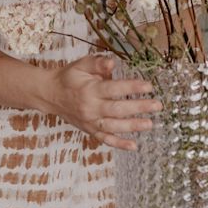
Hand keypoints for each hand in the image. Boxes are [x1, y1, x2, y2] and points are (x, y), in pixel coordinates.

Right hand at [41, 54, 161, 149]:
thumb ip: (97, 63)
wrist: (50, 94)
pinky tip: (134, 146)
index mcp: (90, 90)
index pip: (114, 89)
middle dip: (139, 108)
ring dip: (132, 127)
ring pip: (113, 127)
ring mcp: (90, 122)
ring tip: (150, 124)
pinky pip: (105, 140)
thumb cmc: (69, 77)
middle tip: (157, 105)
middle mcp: (90, 108)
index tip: (148, 86)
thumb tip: (113, 62)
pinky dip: (119, 144)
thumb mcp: (81, 65)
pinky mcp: (89, 130)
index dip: (132, 88)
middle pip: (117, 110)